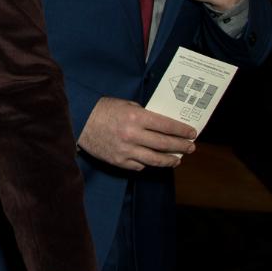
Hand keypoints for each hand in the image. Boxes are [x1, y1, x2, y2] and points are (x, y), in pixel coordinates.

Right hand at [77, 97, 196, 169]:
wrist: (79, 122)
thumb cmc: (102, 110)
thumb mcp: (126, 104)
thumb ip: (143, 114)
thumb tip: (161, 125)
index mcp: (136, 117)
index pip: (166, 125)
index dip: (182, 130)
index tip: (192, 133)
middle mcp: (133, 135)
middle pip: (164, 144)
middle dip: (181, 146)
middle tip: (191, 147)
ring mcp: (126, 150)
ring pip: (155, 160)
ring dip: (169, 160)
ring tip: (178, 159)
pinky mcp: (118, 161)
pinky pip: (139, 165)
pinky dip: (148, 163)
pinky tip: (153, 161)